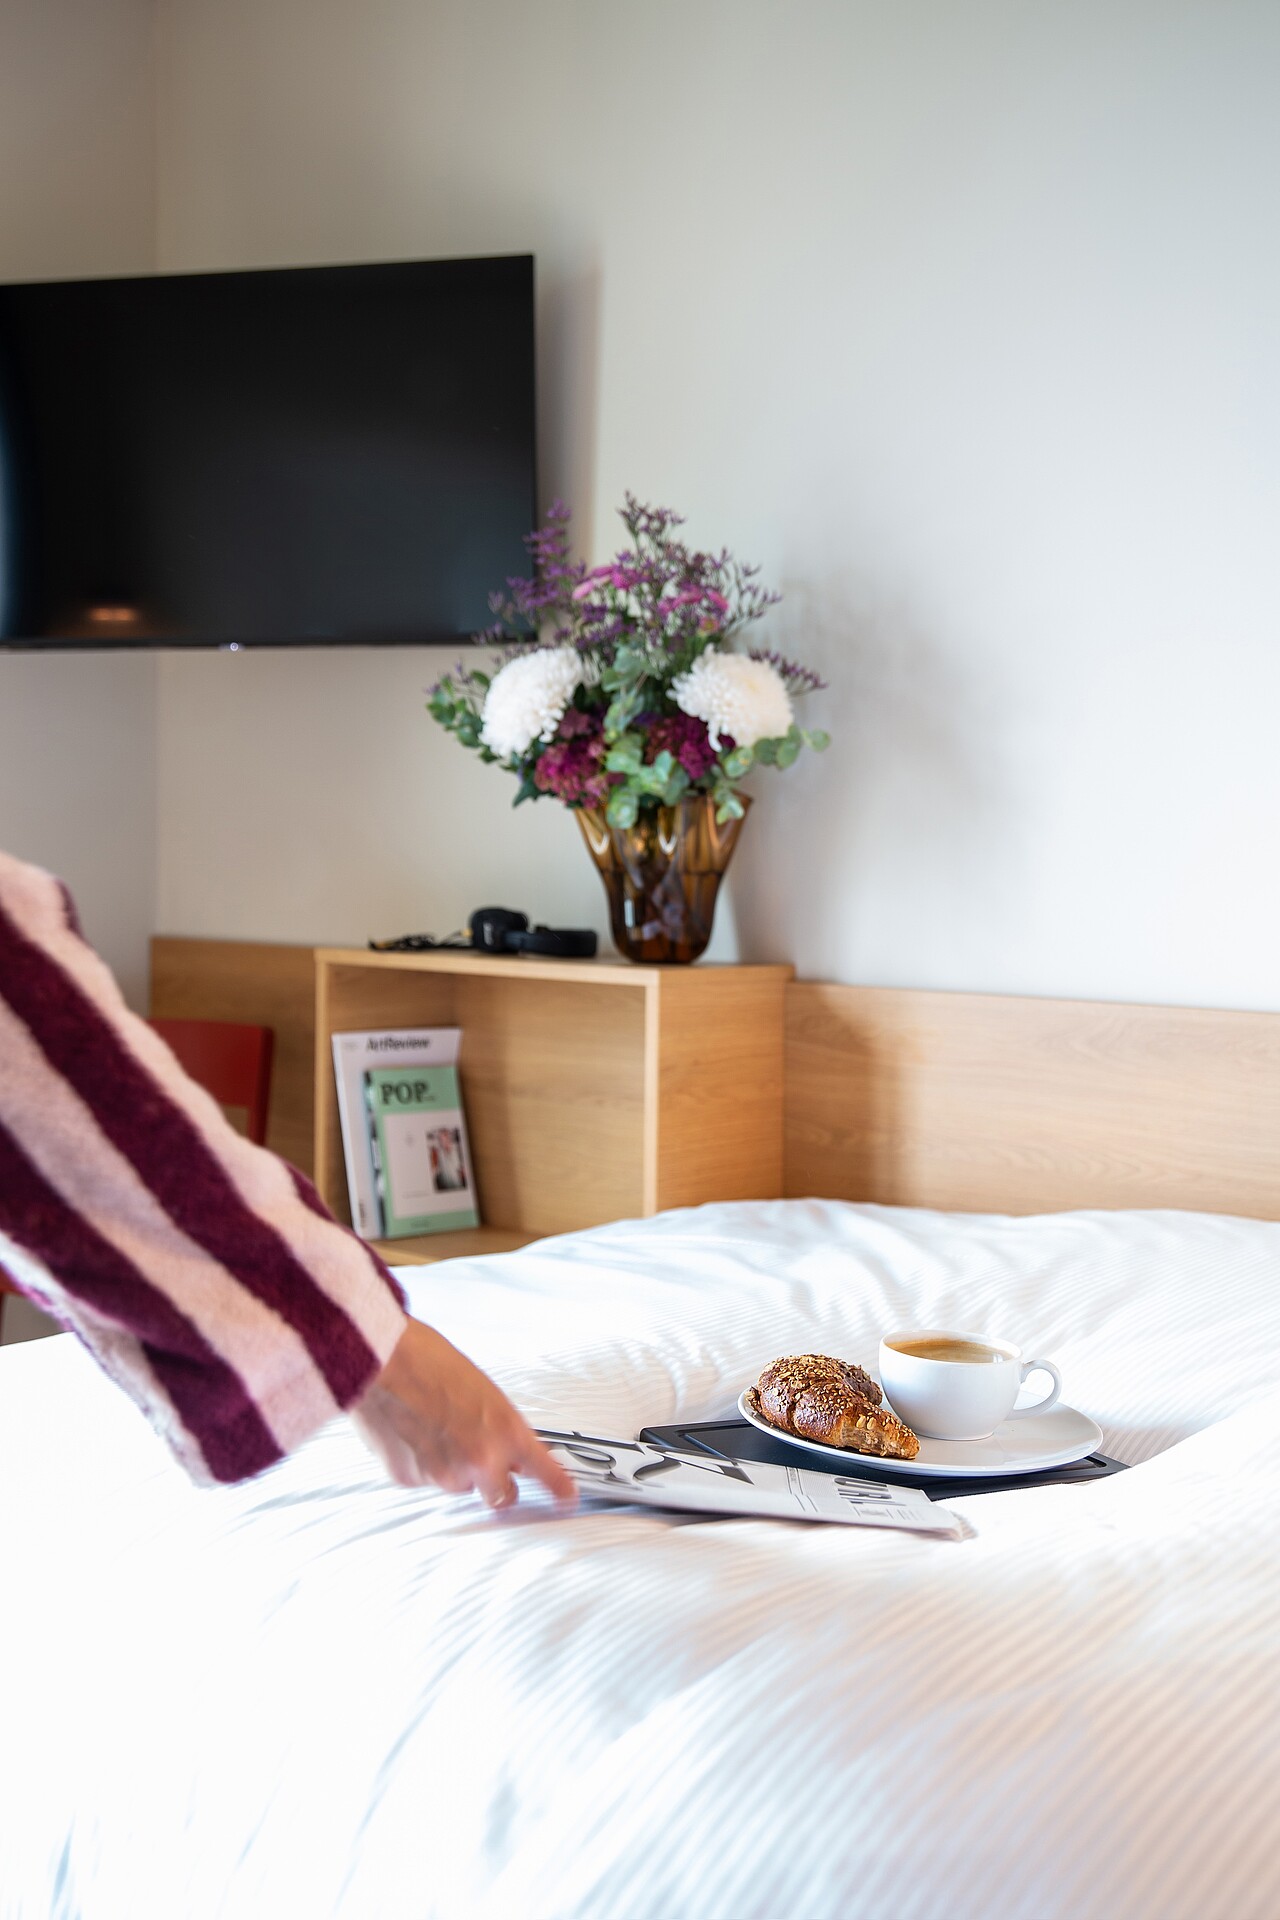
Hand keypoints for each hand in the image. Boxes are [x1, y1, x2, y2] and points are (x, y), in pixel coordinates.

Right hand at [350, 1316, 576, 1509]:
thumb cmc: (431, 1361)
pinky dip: (421, 1463)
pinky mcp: (410, 1480)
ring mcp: (444, 1475)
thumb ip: (499, 1428)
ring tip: (433, 1427)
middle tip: (487, 1464)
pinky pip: (424, 1479)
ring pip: (459, 1485)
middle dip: (499, 1485)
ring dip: (454, 1468)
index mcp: (506, 1432)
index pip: (544, 1471)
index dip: (558, 1488)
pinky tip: (409, 1431)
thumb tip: (506, 1451)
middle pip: (502, 1497)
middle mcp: (481, 1461)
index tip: (566, 1498)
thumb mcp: (484, 1391)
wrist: (383, 1359)